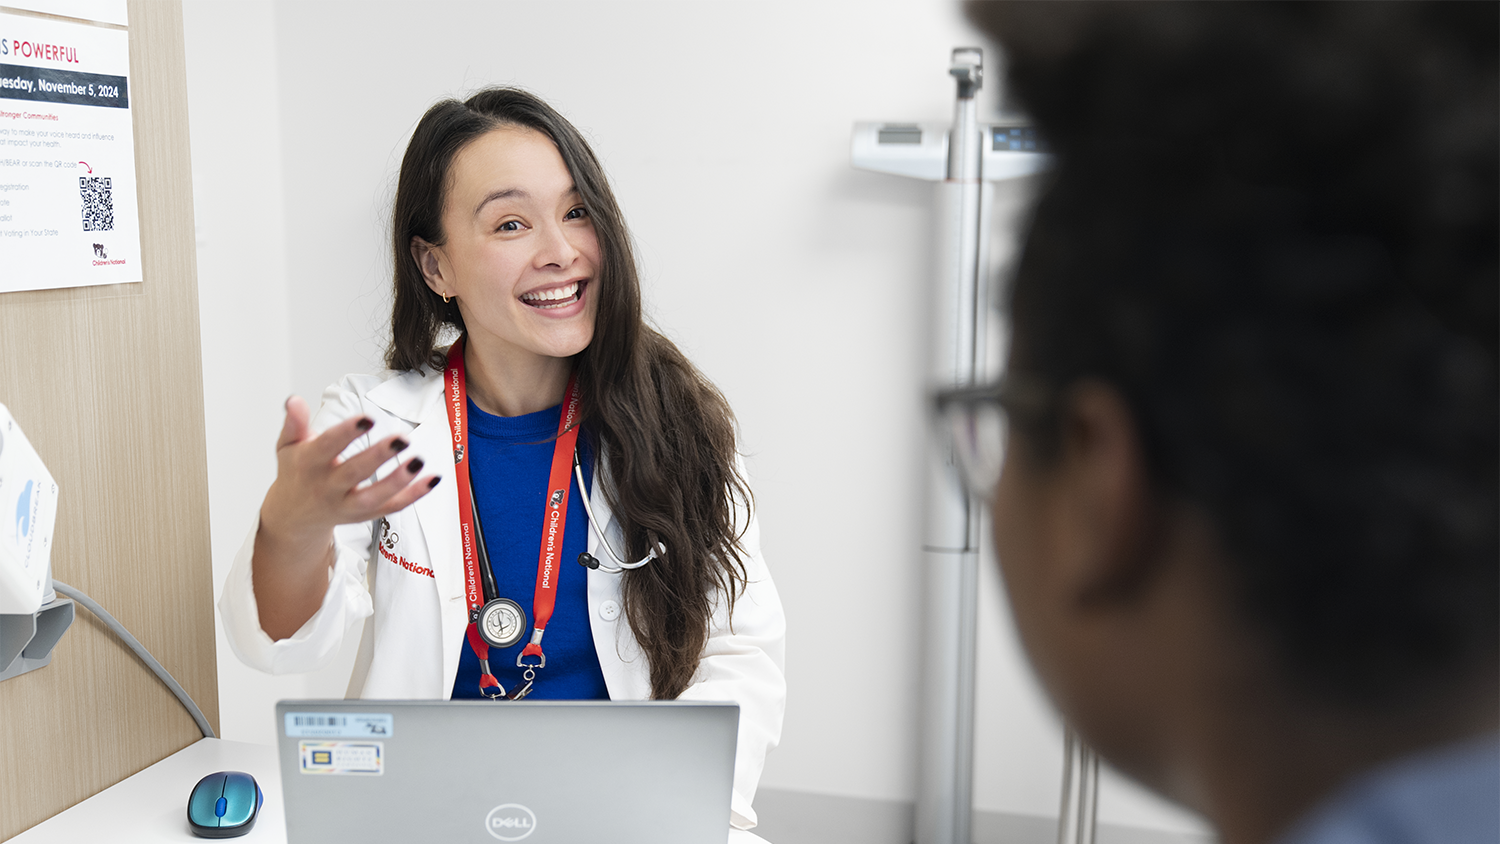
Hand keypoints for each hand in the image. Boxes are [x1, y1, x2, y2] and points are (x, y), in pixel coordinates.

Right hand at [260, 396, 439, 543]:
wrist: (295, 515)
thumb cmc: (297, 472)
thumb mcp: (288, 446)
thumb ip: (294, 423)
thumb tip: (295, 400)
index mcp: (309, 465)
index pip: (327, 448)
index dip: (346, 434)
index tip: (367, 419)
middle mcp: (328, 488)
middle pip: (353, 473)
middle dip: (378, 456)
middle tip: (401, 439)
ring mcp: (347, 505)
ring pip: (374, 497)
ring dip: (399, 481)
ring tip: (419, 461)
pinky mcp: (366, 515)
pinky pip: (392, 507)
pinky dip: (414, 495)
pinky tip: (433, 479)